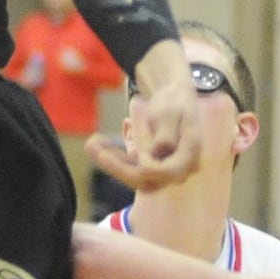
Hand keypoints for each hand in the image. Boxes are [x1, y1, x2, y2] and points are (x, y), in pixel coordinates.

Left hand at [87, 80, 202, 192]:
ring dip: (110, 162)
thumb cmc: (174, 102)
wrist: (176, 98)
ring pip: (133, 177)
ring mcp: (162, 171)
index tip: (132, 142)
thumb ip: (165, 133)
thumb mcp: (170, 111)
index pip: (165, 171)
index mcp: (188, 156)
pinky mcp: (148, 166)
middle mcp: (177, 170)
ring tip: (91, 143)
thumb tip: (156, 152)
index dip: (147, 163)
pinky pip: (129, 167)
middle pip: (145, 180)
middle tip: (93, 145)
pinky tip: (95, 142)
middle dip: (117, 166)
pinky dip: (112, 156)